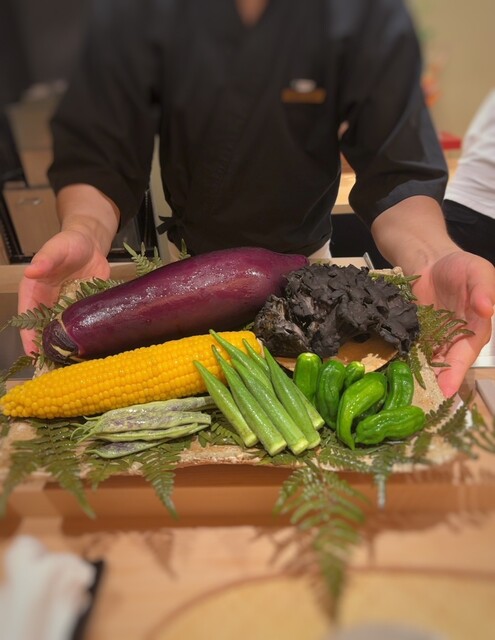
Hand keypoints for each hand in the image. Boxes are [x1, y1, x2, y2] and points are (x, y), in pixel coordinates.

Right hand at [18, 229, 110, 355]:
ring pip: (63, 333)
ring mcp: (66, 310)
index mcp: (34, 292)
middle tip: (54, 368)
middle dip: (48, 349)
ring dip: (66, 348)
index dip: (28, 337)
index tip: (33, 354)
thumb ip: (46, 259)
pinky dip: (84, 340)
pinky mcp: (83, 311)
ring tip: (72, 366)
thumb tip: (31, 271)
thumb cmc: (69, 244)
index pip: (27, 319)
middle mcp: (47, 304)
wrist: (92, 244)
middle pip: (44, 331)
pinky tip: (91, 353)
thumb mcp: (57, 248)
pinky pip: (82, 328)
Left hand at [412, 250, 494, 396]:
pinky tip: (392, 370)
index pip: (465, 355)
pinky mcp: (413, 333)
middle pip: (444, 364)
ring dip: (417, 374)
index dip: (456, 372)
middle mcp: (453, 339)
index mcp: (474, 330)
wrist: (432, 260)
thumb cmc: (461, 267)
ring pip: (425, 360)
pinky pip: (408, 348)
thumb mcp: (479, 271)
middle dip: (434, 381)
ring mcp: (432, 338)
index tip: (446, 390)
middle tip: (421, 398)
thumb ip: (484, 289)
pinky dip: (403, 359)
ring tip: (405, 391)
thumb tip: (487, 308)